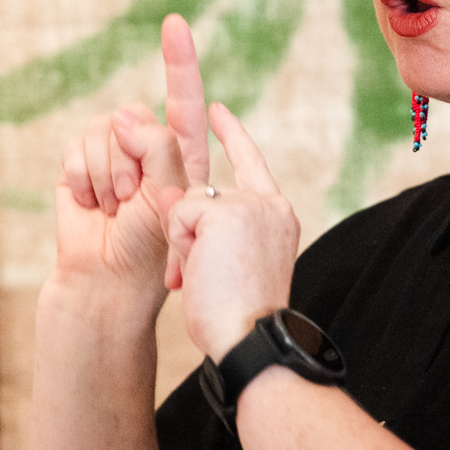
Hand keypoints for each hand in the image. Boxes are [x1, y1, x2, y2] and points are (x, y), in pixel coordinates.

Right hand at [54, 15, 209, 307]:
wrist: (106, 280)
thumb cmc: (149, 246)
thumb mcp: (170, 196)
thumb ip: (158, 149)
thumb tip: (122, 115)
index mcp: (182, 153)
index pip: (184, 100)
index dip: (180, 61)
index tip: (175, 23)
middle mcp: (147, 146)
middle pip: (135, 117)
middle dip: (128, 159)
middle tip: (131, 200)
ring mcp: (112, 154)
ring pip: (103, 130)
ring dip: (104, 173)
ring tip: (113, 207)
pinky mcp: (80, 163)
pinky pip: (76, 145)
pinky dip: (80, 176)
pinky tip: (88, 203)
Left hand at [162, 103, 300, 361]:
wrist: (250, 339)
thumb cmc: (239, 318)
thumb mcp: (225, 264)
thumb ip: (207, 228)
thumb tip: (172, 197)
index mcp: (277, 215)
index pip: (251, 163)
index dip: (232, 136)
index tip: (217, 110)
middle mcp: (269, 204)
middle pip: (201, 194)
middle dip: (185, 233)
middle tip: (196, 275)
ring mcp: (249, 204)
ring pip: (185, 206)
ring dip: (182, 245)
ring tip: (202, 280)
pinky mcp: (223, 211)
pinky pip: (176, 216)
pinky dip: (178, 248)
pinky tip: (196, 272)